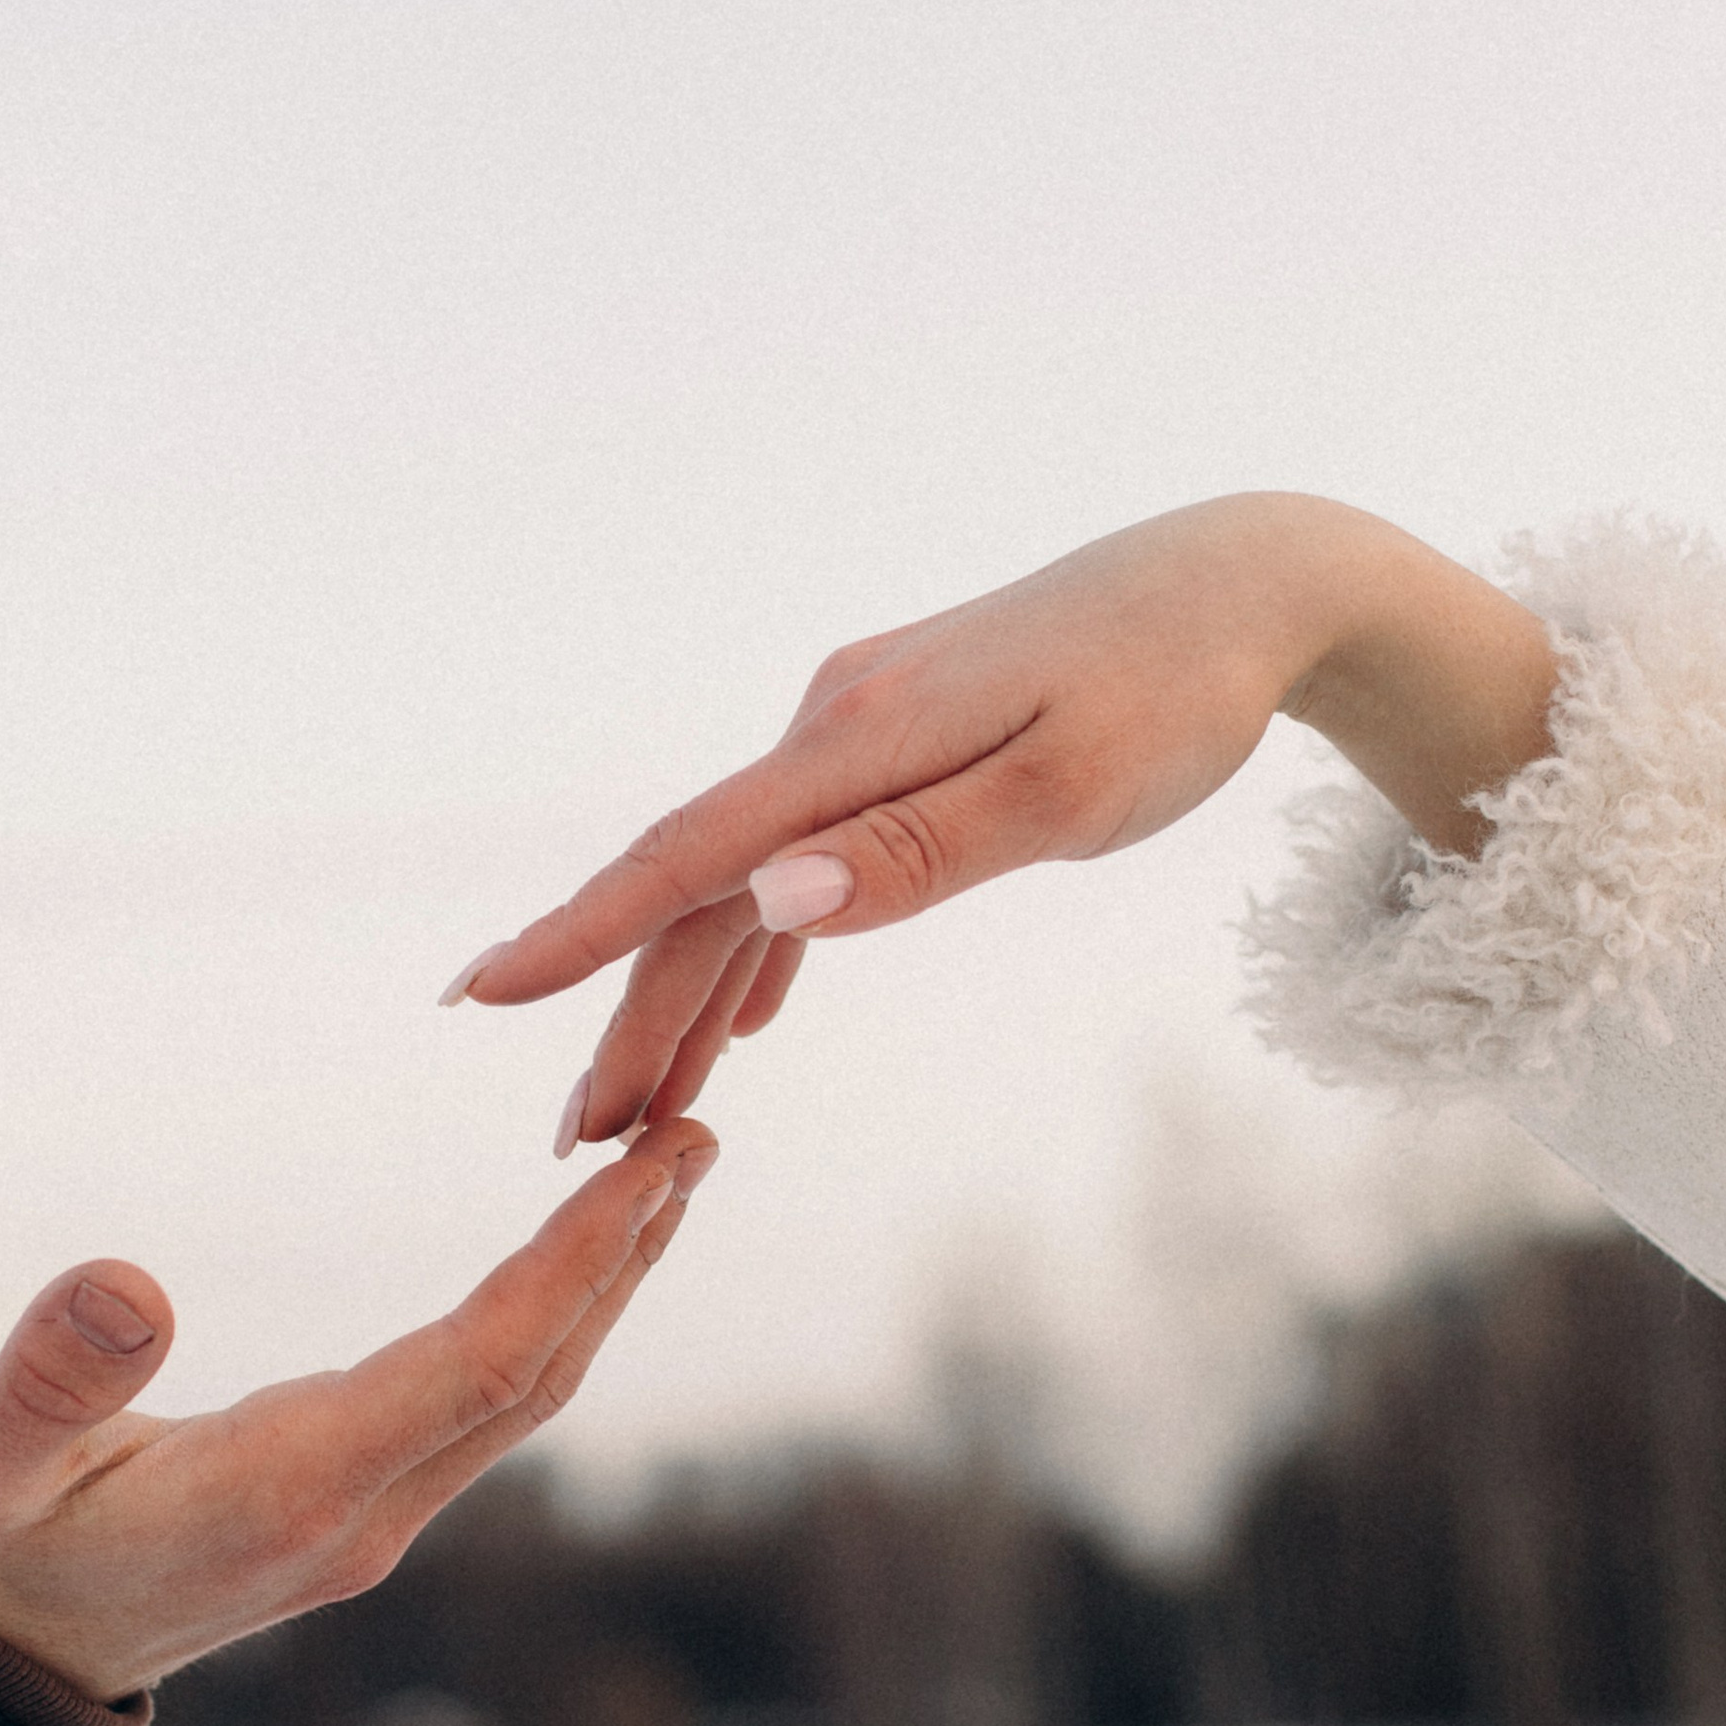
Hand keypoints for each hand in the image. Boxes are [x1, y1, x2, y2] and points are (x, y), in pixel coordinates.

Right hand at [0, 1121, 716, 1702]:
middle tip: (699, 1139)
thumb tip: (128, 1283)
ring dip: (596, 1288)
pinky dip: (539, 1319)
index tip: (646, 1170)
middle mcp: (358, 1515)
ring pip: (519, 1397)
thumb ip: (42, 1381)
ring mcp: (363, 1522)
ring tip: (665, 1178)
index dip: (571, 1264)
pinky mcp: (350, 1510)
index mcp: (291, 1490)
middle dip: (620, 1260)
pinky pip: (480, 1405)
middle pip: (533, 1380)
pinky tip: (565, 1260)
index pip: (481, 1366)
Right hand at [446, 495, 1557, 1148]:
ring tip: (636, 1107)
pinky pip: (803, 852)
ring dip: (690, 991)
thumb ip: (915, 855)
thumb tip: (765, 907)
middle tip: (572, 1143)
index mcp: (860, 739)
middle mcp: (835, 723)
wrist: (1243, 582)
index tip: (482, 996)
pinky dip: (763, 939)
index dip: (583, 933)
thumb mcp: (1067, 794)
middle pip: (702, 885)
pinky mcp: (904, 737)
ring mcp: (863, 727)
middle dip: (628, 1012)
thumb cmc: (1176, 693)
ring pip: (747, 877)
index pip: (690, 853)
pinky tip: (751, 1013)